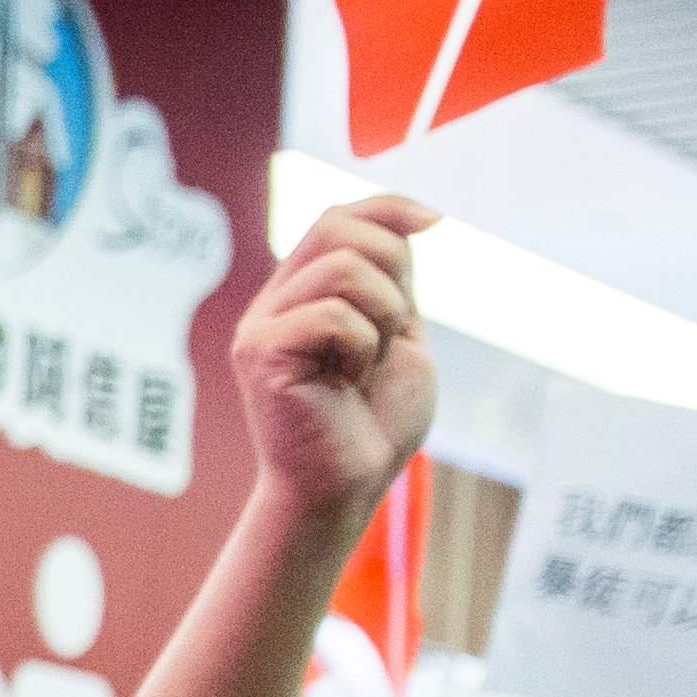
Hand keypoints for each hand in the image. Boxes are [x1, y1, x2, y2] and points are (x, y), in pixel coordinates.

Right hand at [232, 193, 437, 531]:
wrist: (345, 489)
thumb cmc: (372, 425)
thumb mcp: (399, 335)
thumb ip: (392, 281)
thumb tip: (410, 220)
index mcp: (302, 294)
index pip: (338, 217)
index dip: (389, 207)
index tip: (436, 221)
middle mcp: (273, 303)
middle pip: (337, 227)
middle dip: (392, 266)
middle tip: (394, 329)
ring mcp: (261, 326)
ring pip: (344, 268)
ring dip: (383, 315)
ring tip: (368, 364)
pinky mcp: (261, 352)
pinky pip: (333, 314)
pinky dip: (363, 346)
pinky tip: (348, 382)